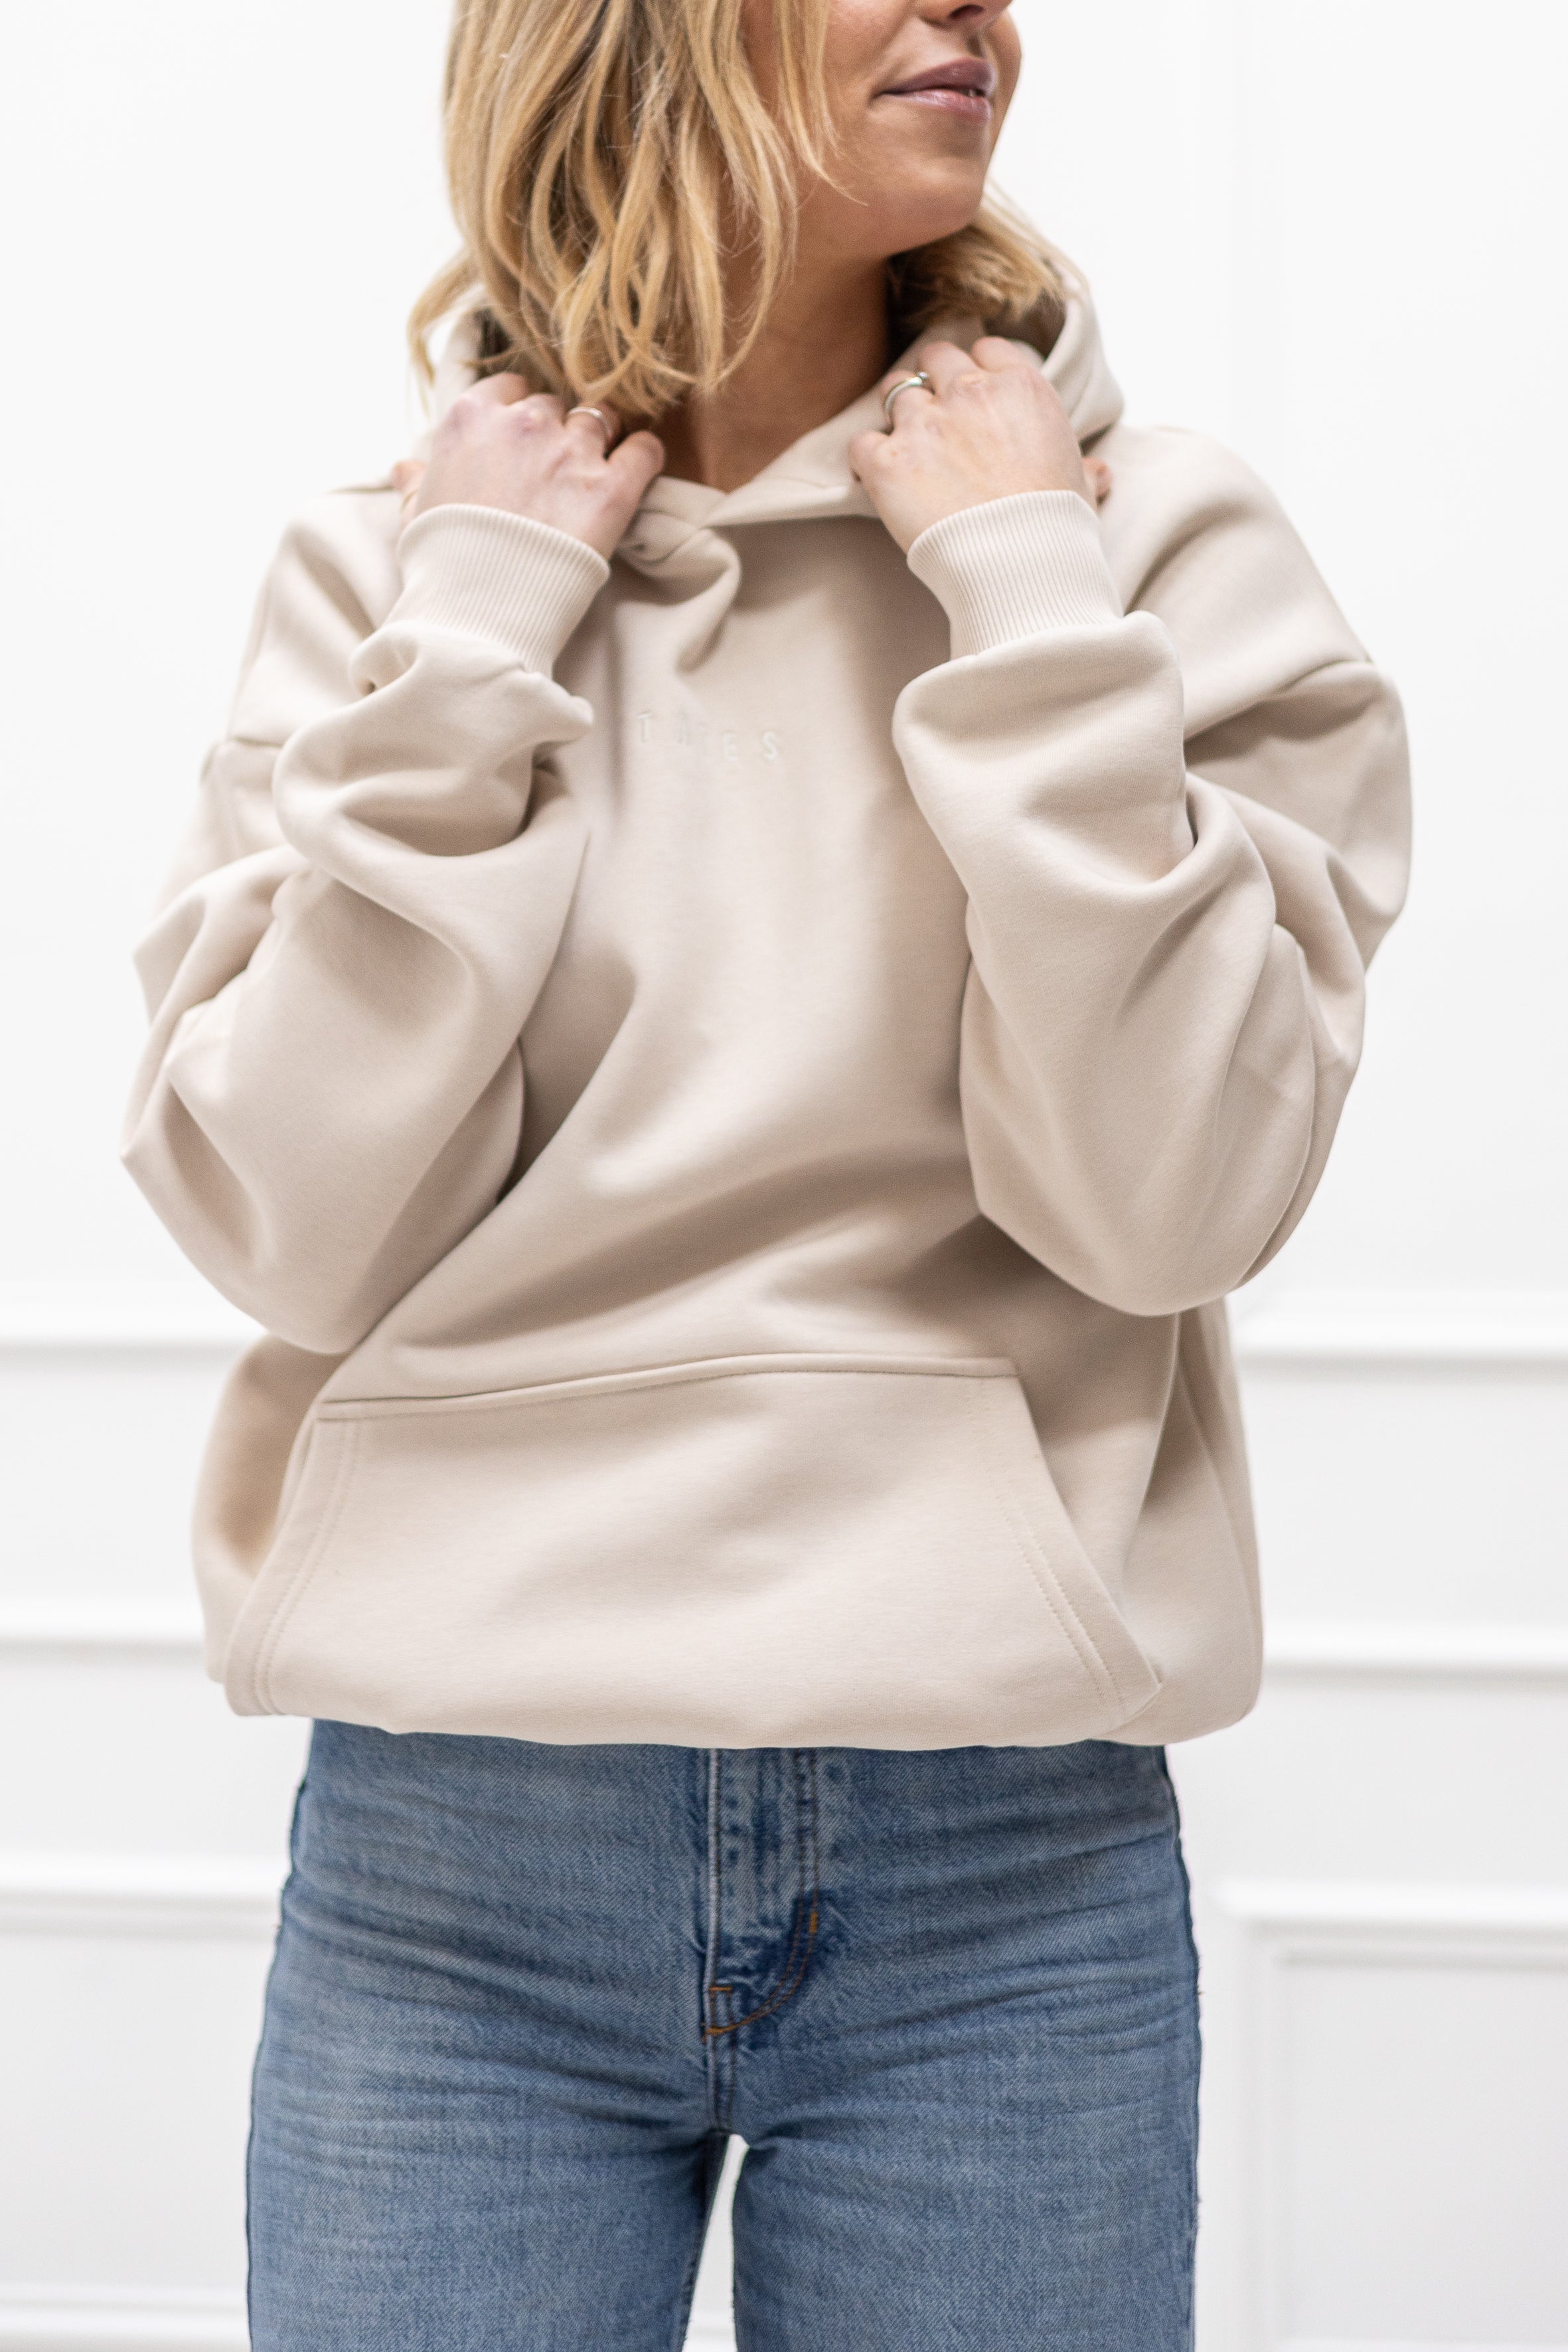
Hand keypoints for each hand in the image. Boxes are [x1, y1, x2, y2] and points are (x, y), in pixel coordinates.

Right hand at [390, 377, 663, 560]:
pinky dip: (644, 455)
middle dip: (558, 431)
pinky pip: (644, 450)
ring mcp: (570, 452)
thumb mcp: (416, 515)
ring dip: (601, 440)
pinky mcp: (610, 488)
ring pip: (601, 419)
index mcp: (471, 418)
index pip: (511, 390)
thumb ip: (417, 482)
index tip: (522, 444)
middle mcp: (524, 423)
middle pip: (555, 405)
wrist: (477, 609)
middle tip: (557, 470)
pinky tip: (639, 466)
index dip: (520, 417)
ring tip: (596, 471)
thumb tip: (405, 469)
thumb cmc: (442, 562)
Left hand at [849, 338, 1109, 553]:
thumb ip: (1083, 470)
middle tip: (935, 416)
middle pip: (935, 357)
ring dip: (898, 415)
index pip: (986, 349)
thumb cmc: (1055, 524)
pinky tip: (875, 477)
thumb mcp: (1081, 487)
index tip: (974, 395)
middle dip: (933, 380)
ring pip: (894, 391)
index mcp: (1019, 387)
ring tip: (907, 447)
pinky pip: (861, 443)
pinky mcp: (888, 462)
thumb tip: (1099, 472)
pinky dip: (866, 459)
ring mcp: (924, 424)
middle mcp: (968, 392)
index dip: (976, 371)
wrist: (1018, 561)